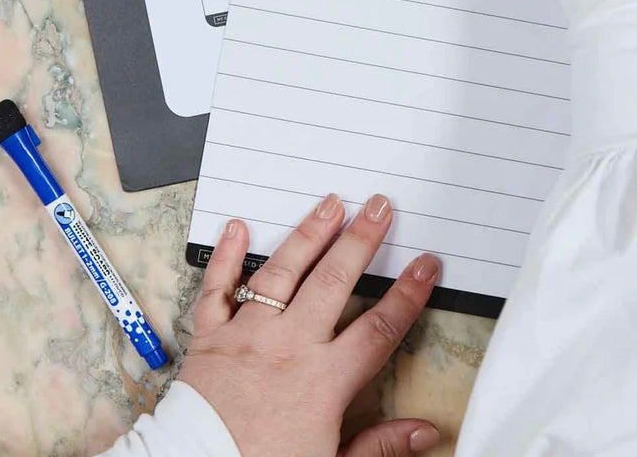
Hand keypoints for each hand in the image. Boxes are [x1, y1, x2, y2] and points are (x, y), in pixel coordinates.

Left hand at [179, 193, 441, 456]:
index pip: (379, 328)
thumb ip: (380, 444)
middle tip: (378, 206)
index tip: (426, 263)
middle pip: (334, 281)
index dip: (408, 294)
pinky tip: (237, 227)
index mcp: (324, 381)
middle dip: (361, 240)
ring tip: (330, 203)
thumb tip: (426, 433)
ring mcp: (248, 336)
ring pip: (282, 272)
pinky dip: (225, 257)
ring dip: (308, 234)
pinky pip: (217, 289)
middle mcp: (289, 347)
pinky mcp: (210, 338)